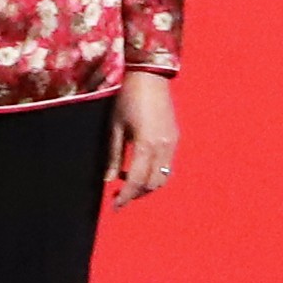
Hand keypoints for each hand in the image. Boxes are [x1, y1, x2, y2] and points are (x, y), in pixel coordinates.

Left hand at [108, 68, 176, 205]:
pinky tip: (139, 167)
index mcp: (146, 145)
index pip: (136, 181)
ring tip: (128, 183)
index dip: (125, 197)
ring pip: (163, 177)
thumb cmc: (128, 98)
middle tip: (119, 196)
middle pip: (152, 184)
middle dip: (136, 194)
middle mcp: (163, 147)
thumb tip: (108, 180)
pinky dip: (154, 173)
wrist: (150, 76)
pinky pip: (167, 165)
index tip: (114, 206)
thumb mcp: (115, 126)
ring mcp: (172, 143)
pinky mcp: (174, 137)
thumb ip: (113, 155)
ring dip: (146, 185)